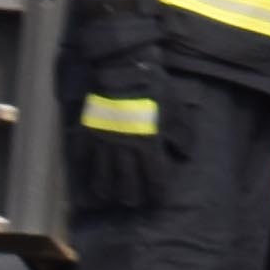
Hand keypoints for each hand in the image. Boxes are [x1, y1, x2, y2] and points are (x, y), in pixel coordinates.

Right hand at [66, 93, 175, 214]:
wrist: (120, 67)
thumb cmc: (152, 86)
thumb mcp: (175, 107)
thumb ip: (181, 133)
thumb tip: (186, 154)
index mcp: (148, 143)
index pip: (154, 175)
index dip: (157, 189)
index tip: (158, 198)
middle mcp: (124, 147)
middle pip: (126, 180)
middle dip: (129, 194)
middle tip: (130, 202)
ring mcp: (103, 140)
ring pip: (102, 172)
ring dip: (104, 187)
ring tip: (105, 196)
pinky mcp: (88, 130)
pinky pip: (83, 153)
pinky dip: (83, 166)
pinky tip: (83, 175)